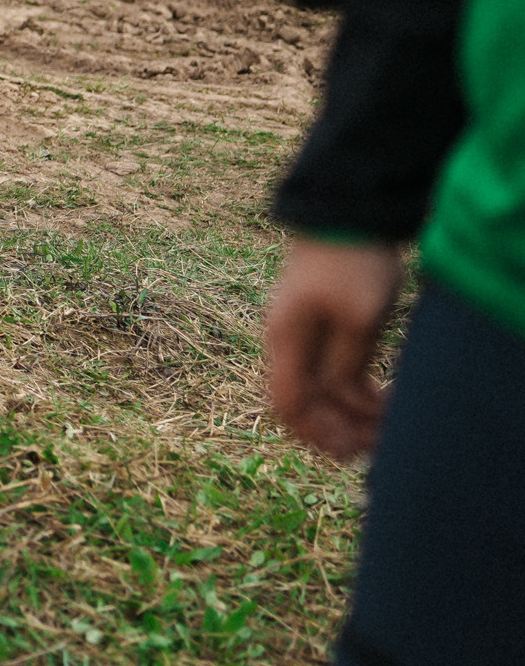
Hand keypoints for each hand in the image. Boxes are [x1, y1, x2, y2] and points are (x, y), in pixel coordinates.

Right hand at [265, 237, 402, 460]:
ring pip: (319, 386)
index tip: (347, 453)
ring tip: (380, 429)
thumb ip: (346, 365)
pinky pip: (331, 368)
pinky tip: (379, 400)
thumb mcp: (357, 320)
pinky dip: (353, 390)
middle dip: (334, 428)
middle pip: (302, 400)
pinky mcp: (322, 321)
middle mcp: (286, 339)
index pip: (288, 403)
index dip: (314, 434)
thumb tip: (340, 397)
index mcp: (286, 339)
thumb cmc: (351, 265)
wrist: (346, 212)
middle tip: (370, 449)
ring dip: (347, 412)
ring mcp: (302, 330)